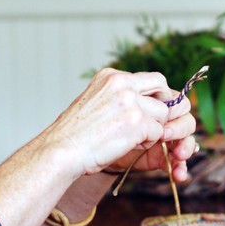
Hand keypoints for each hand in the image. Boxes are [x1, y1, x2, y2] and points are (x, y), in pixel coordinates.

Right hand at [45, 68, 190, 177]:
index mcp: (110, 76)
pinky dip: (147, 143)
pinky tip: (127, 146)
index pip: (148, 78)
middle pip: (162, 87)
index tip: (147, 110)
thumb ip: (117, 97)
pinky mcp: (138, 121)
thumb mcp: (94, 102)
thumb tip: (141, 103)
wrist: (61, 149)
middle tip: (154, 123)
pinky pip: (158, 132)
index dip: (153, 96)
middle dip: (163, 106)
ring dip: (153, 128)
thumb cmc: (74, 133)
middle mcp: (122, 82)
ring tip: (130, 139)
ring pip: (162, 113)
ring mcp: (131, 101)